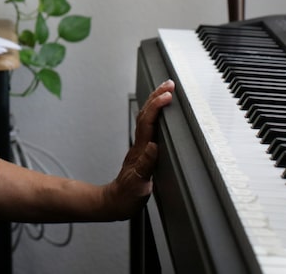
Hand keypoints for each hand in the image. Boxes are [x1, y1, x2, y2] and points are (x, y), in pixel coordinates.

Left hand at [105, 79, 174, 219]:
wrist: (116, 202)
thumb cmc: (127, 196)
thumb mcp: (138, 184)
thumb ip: (145, 166)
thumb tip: (153, 147)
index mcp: (141, 150)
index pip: (148, 123)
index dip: (157, 107)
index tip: (168, 95)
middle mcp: (140, 145)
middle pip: (146, 114)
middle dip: (157, 96)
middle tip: (169, 83)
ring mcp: (141, 147)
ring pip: (146, 118)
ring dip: (155, 102)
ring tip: (165, 90)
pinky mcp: (143, 151)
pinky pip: (149, 126)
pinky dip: (155, 115)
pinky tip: (160, 111)